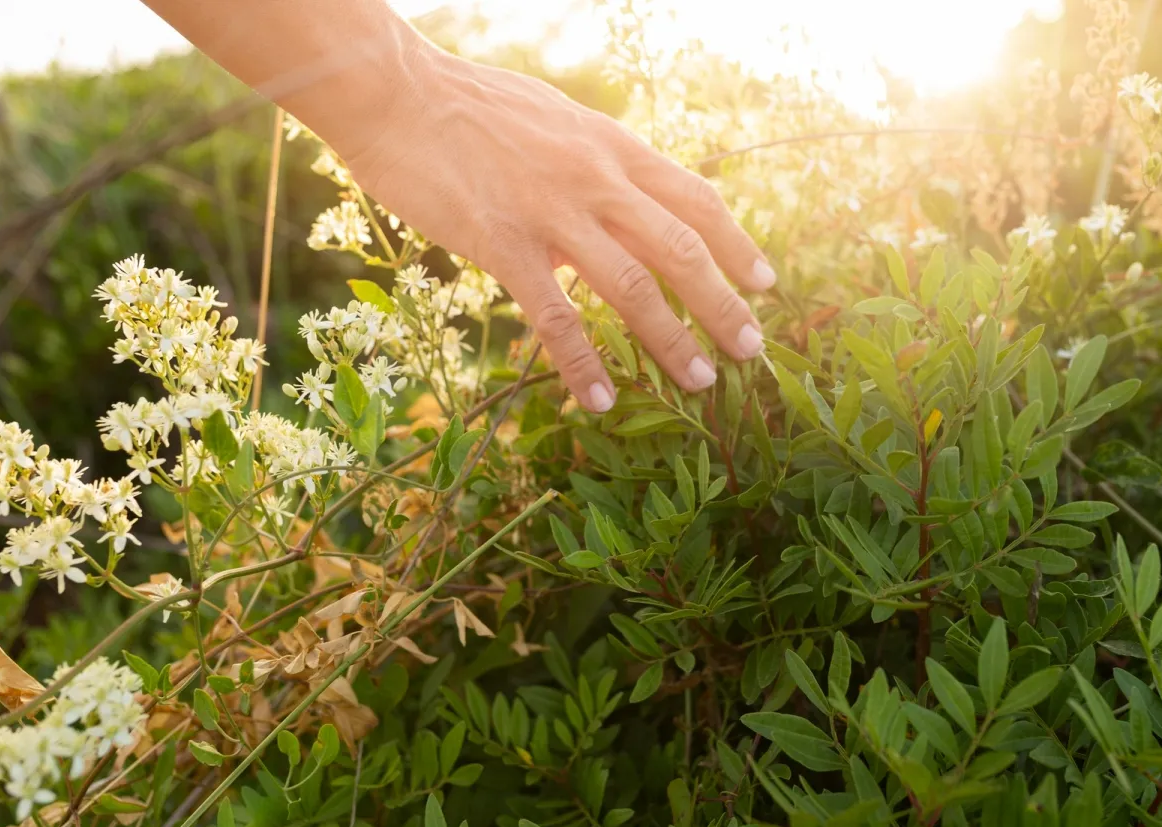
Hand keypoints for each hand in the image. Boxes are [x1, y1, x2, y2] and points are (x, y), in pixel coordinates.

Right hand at [338, 46, 775, 412]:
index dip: (735, 244)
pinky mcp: (503, 243)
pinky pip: (555, 316)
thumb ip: (592, 163)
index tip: (765, 283)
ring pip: (632, 285)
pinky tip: (599, 399)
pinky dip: (582, 363)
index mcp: (610, 147)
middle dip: (723, 303)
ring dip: (671, 339)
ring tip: (700, 381)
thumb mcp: (554, 121)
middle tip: (752, 349)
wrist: (396, 93)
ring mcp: (552, 211)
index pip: (693, 199)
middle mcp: (595, 178)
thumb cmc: (467, 107)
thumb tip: (616, 199)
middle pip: (680, 247)